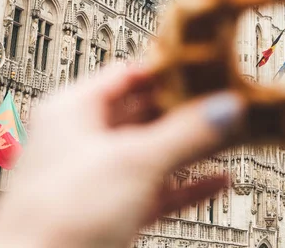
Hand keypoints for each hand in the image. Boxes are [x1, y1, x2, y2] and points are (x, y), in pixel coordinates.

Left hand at [0, 65, 244, 247]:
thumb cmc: (56, 219)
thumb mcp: (133, 161)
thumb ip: (185, 133)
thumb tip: (223, 108)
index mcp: (73, 111)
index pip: (128, 74)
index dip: (168, 69)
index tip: (203, 65)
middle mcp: (86, 140)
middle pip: (147, 112)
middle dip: (187, 109)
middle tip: (223, 100)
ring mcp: (102, 177)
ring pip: (157, 151)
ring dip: (193, 146)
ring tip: (228, 135)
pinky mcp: (117, 208)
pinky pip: (162, 188)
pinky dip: (190, 184)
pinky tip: (218, 180)